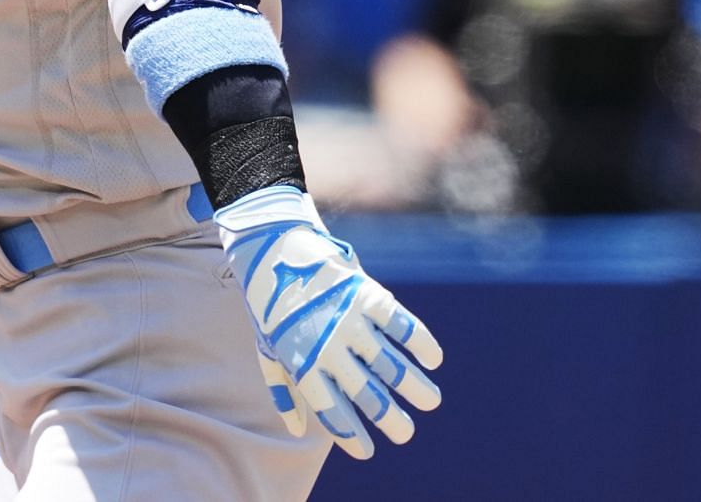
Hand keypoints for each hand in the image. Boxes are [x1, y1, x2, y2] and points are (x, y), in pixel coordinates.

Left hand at [216, 185, 442, 458]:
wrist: (275, 249)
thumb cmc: (270, 303)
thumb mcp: (267, 346)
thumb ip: (283, 387)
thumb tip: (297, 428)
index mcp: (303, 364)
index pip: (333, 411)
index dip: (352, 434)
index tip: (369, 450)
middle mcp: (329, 347)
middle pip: (368, 394)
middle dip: (392, 419)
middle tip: (407, 433)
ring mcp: (349, 321)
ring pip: (390, 365)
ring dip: (415, 386)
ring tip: (431, 402)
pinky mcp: (365, 294)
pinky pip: (399, 324)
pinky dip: (420, 342)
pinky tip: (433, 358)